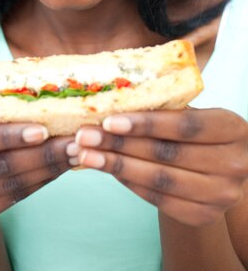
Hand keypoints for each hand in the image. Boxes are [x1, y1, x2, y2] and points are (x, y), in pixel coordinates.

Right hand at [0, 119, 71, 224]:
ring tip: (73, 153)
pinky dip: (39, 182)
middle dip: (37, 154)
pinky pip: (11, 199)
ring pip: (6, 185)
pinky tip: (59, 168)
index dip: (5, 136)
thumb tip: (43, 86)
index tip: (42, 129)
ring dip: (45, 169)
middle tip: (72, 142)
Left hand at [71, 108, 247, 225]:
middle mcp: (234, 164)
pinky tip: (107, 169)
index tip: (108, 120)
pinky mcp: (204, 215)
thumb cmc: (200, 131)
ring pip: (160, 180)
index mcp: (232, 128)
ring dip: (117, 166)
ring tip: (85, 155)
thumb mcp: (194, 113)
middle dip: (120, 145)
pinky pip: (159, 199)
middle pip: (167, 154)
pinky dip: (129, 183)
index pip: (185, 126)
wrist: (224, 168)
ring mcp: (221, 195)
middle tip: (84, 136)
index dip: (146, 123)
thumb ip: (164, 108)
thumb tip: (109, 101)